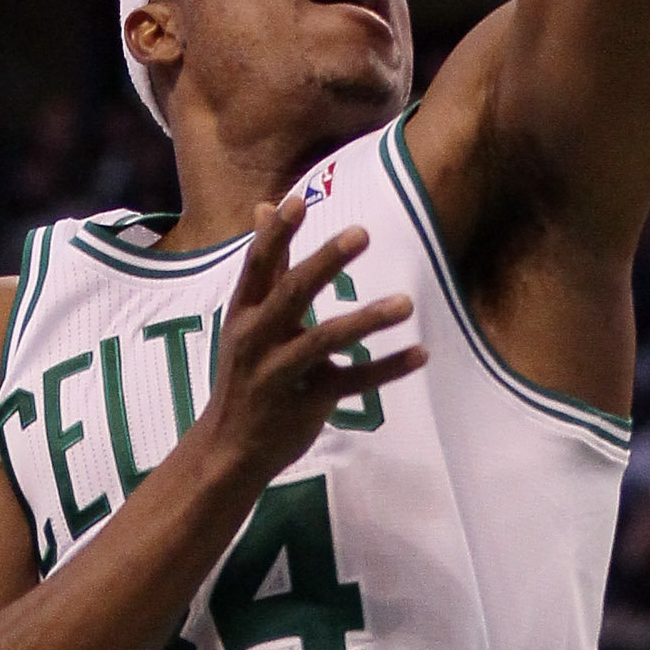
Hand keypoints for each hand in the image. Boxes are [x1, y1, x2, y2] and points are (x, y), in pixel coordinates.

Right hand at [201, 193, 425, 489]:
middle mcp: (256, 339)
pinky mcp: (308, 403)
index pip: (257, 265)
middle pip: (291, 294)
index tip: (299, 201)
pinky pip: (353, 382)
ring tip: (406, 303)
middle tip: (362, 233)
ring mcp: (280, 373)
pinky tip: (421, 353)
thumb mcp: (247, 318)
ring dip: (367, 320)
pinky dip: (388, 368)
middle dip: (325, 263)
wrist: (228, 448)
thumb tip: (267, 205)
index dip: (276, 234)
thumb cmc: (246, 372)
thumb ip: (268, 266)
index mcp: (243, 313)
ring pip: (324, 341)